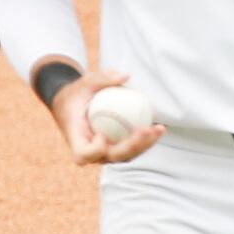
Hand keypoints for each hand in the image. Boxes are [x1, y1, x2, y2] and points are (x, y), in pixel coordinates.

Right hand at [49, 67, 165, 165]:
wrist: (74, 104)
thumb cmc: (77, 93)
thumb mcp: (85, 81)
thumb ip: (102, 78)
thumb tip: (126, 76)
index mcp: (77, 139)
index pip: (82, 155)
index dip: (94, 150)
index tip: (102, 134)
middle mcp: (91, 151)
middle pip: (111, 157)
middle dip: (131, 146)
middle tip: (146, 129)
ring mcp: (104, 153)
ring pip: (125, 156)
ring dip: (144, 145)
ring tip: (159, 129)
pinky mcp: (116, 149)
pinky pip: (132, 148)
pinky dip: (146, 139)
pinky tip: (159, 127)